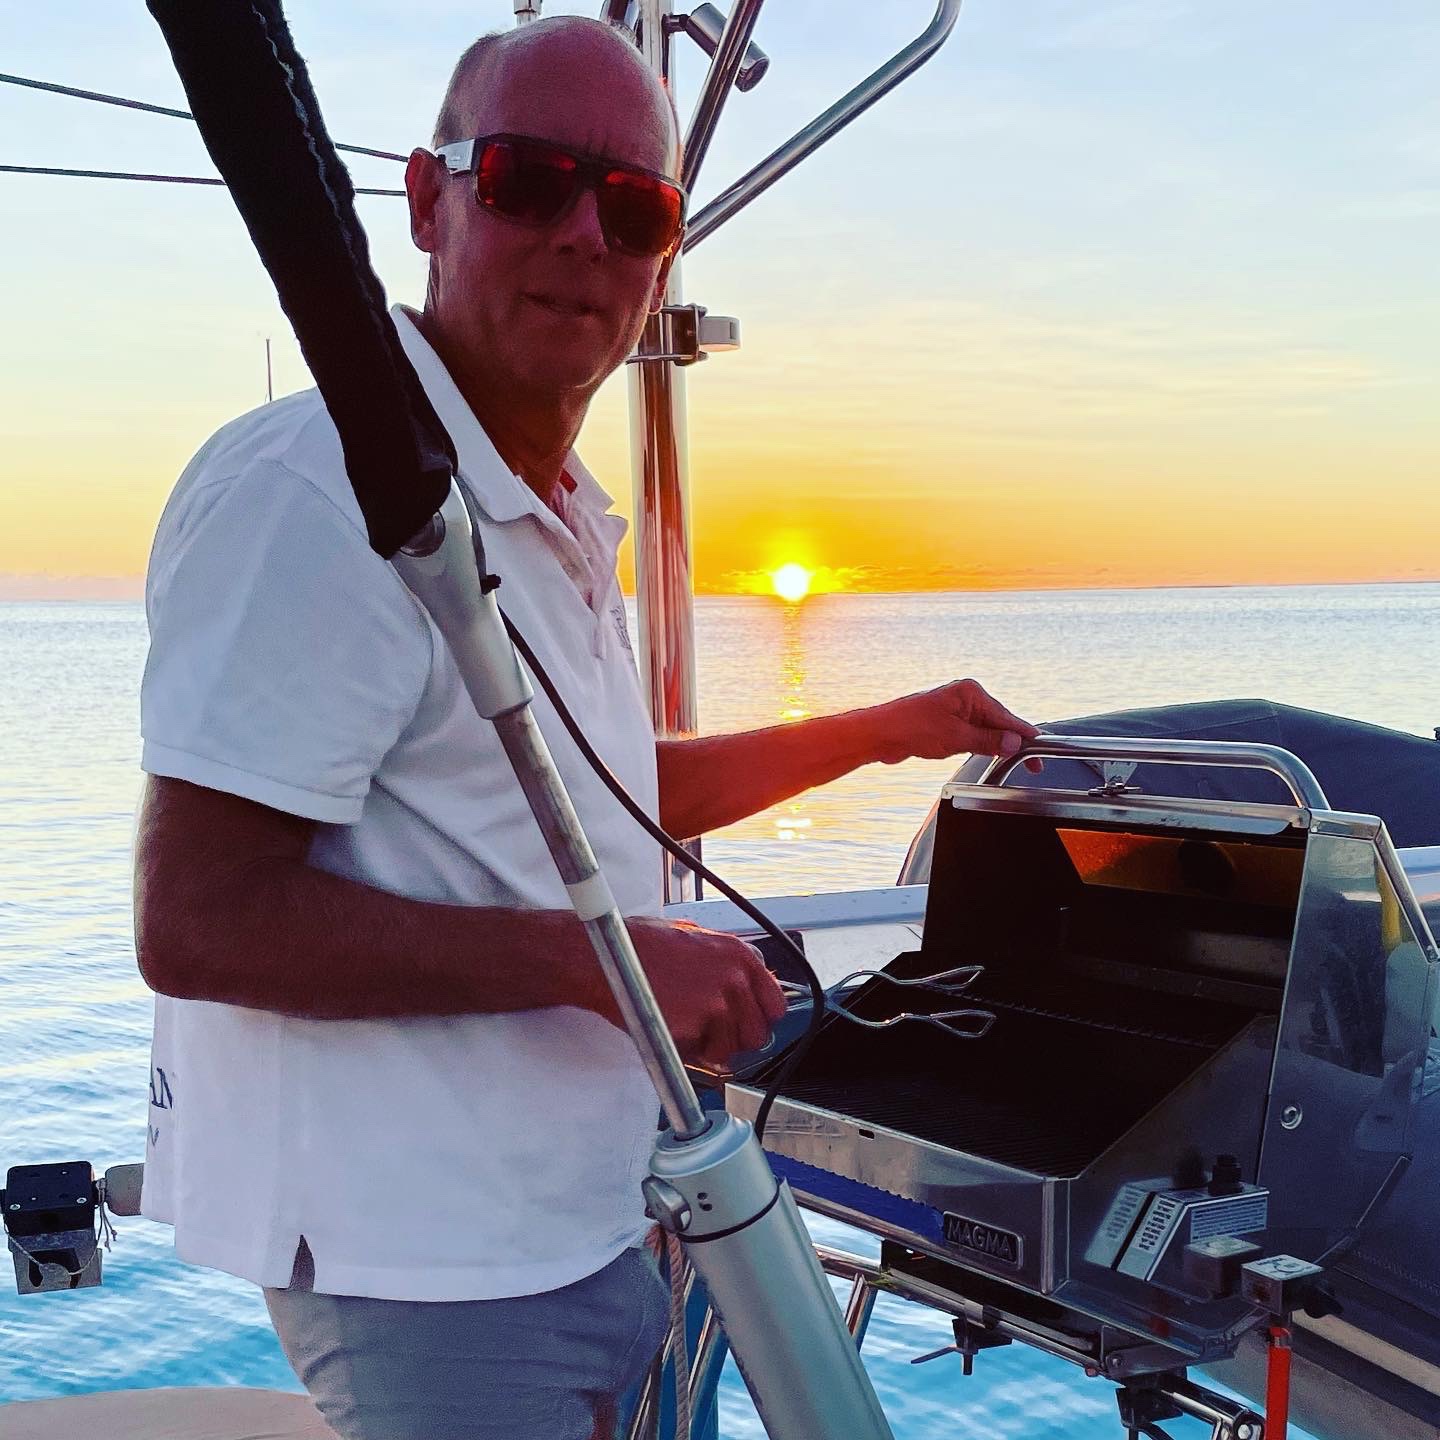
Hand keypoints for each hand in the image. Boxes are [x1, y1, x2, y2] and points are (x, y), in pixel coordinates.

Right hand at [603, 917, 787, 1069]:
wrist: (605, 953)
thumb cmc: (643, 945)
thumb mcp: (697, 937)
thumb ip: (727, 963)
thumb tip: (745, 986)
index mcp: (739, 956)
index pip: (775, 1005)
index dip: (760, 1020)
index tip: (747, 1024)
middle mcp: (733, 980)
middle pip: (758, 1035)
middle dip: (737, 1041)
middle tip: (713, 1035)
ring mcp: (713, 1005)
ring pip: (729, 1051)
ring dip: (708, 1048)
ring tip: (683, 1027)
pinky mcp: (691, 1028)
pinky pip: (697, 1055)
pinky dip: (683, 1049)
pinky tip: (666, 1025)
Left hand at [875, 678, 1039, 766]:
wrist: (881, 734)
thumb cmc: (911, 727)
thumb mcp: (956, 737)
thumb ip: (988, 740)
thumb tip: (1013, 742)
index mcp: (970, 693)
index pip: (1006, 717)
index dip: (1025, 735)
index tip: (1040, 747)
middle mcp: (964, 697)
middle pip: (999, 723)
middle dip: (1011, 742)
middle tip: (1031, 763)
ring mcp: (955, 710)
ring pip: (985, 730)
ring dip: (993, 745)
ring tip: (1005, 760)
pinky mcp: (947, 722)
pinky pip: (971, 734)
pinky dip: (979, 745)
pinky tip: (982, 754)